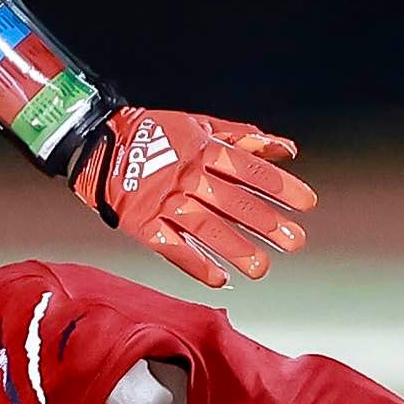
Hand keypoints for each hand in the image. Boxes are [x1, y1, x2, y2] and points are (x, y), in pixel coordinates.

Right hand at [70, 107, 314, 288]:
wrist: (96, 141)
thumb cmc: (155, 133)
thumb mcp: (199, 125)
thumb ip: (243, 139)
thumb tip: (285, 150)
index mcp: (203, 150)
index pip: (250, 170)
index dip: (280, 187)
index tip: (307, 203)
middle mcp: (187, 177)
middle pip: (233, 203)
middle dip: (266, 223)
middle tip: (294, 241)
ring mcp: (165, 202)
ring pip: (206, 229)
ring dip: (236, 250)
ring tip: (262, 268)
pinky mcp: (144, 223)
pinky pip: (173, 247)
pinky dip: (196, 264)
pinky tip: (219, 279)